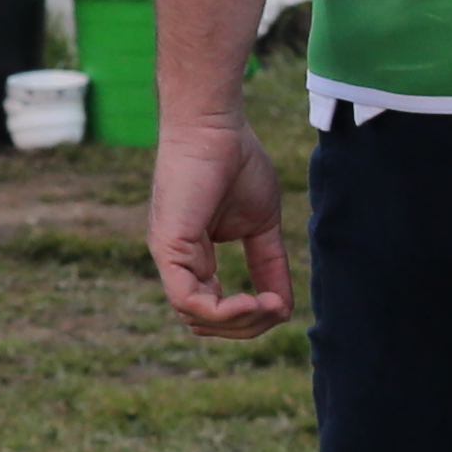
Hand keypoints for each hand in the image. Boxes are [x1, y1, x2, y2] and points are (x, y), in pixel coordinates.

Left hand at [149, 118, 295, 337]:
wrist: (216, 125)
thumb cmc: (235, 162)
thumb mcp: (261, 225)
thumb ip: (268, 265)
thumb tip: (283, 308)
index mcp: (193, 259)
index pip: (214, 310)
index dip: (250, 318)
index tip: (280, 306)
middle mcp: (177, 263)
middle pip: (205, 322)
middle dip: (247, 326)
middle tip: (277, 308)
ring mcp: (169, 256)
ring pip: (196, 318)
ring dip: (240, 322)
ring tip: (268, 306)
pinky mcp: (168, 246)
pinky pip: (186, 300)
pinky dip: (222, 312)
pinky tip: (252, 302)